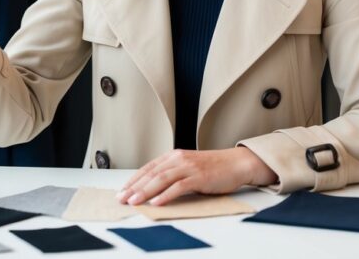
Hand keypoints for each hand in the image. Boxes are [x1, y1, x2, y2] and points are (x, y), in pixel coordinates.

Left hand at [117, 147, 276, 206]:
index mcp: (174, 156)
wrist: (236, 163)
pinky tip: (157, 202)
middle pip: (151, 174)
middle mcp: (179, 158)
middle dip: (134, 187)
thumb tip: (153, 188)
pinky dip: (166, 194)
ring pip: (161, 179)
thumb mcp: (188, 167)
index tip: (122, 191)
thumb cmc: (213, 168)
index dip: (133, 180)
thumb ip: (173, 173)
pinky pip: (179, 186)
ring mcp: (189, 167)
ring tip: (134, 202)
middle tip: (122, 199)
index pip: (148, 168)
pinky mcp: (199, 176)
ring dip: (145, 191)